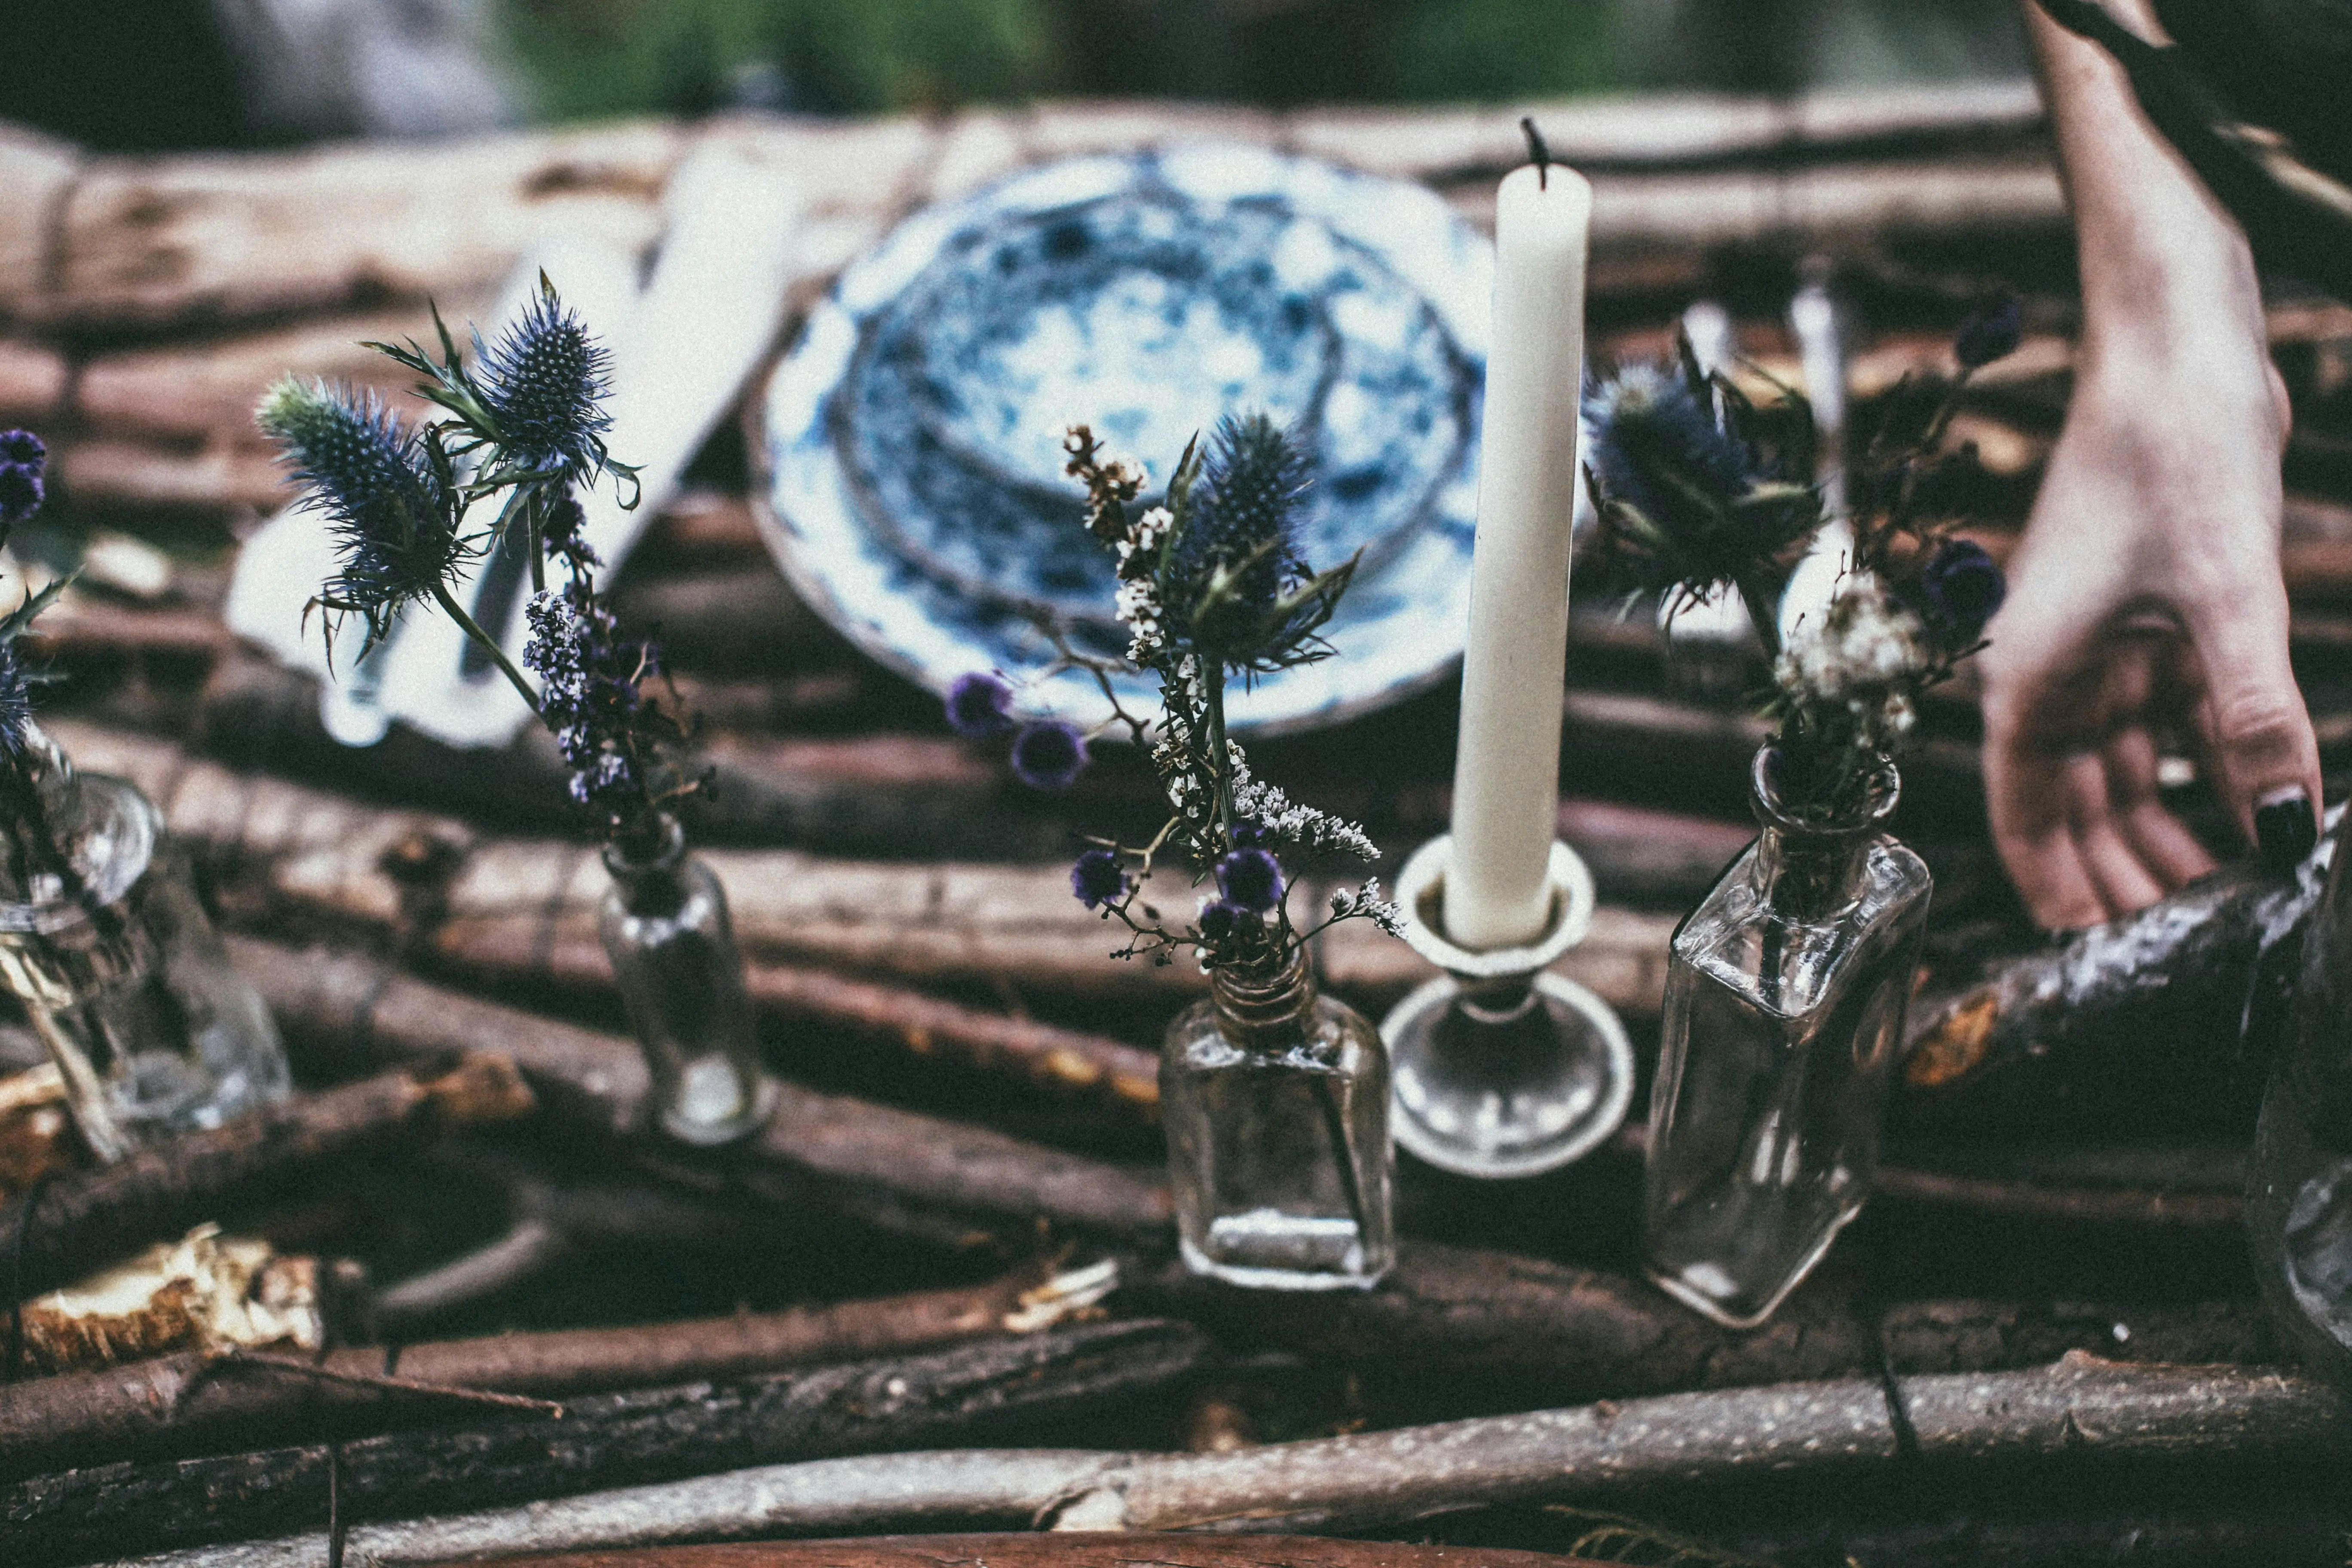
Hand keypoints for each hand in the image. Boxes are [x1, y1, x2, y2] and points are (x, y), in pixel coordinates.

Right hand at [1979, 336, 2317, 928]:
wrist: (2179, 342)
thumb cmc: (2171, 450)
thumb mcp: (2226, 596)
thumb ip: (2252, 720)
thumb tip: (2285, 830)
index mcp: (2031, 676)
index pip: (2022, 818)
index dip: (2057, 892)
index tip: (2101, 955)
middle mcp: (2053, 673)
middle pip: (2074, 808)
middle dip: (2125, 873)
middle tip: (2191, 932)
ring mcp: (2101, 649)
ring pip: (2123, 772)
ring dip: (2170, 827)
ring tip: (2230, 885)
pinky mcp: (2149, 623)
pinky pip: (2168, 722)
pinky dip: (2205, 765)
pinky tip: (2255, 803)